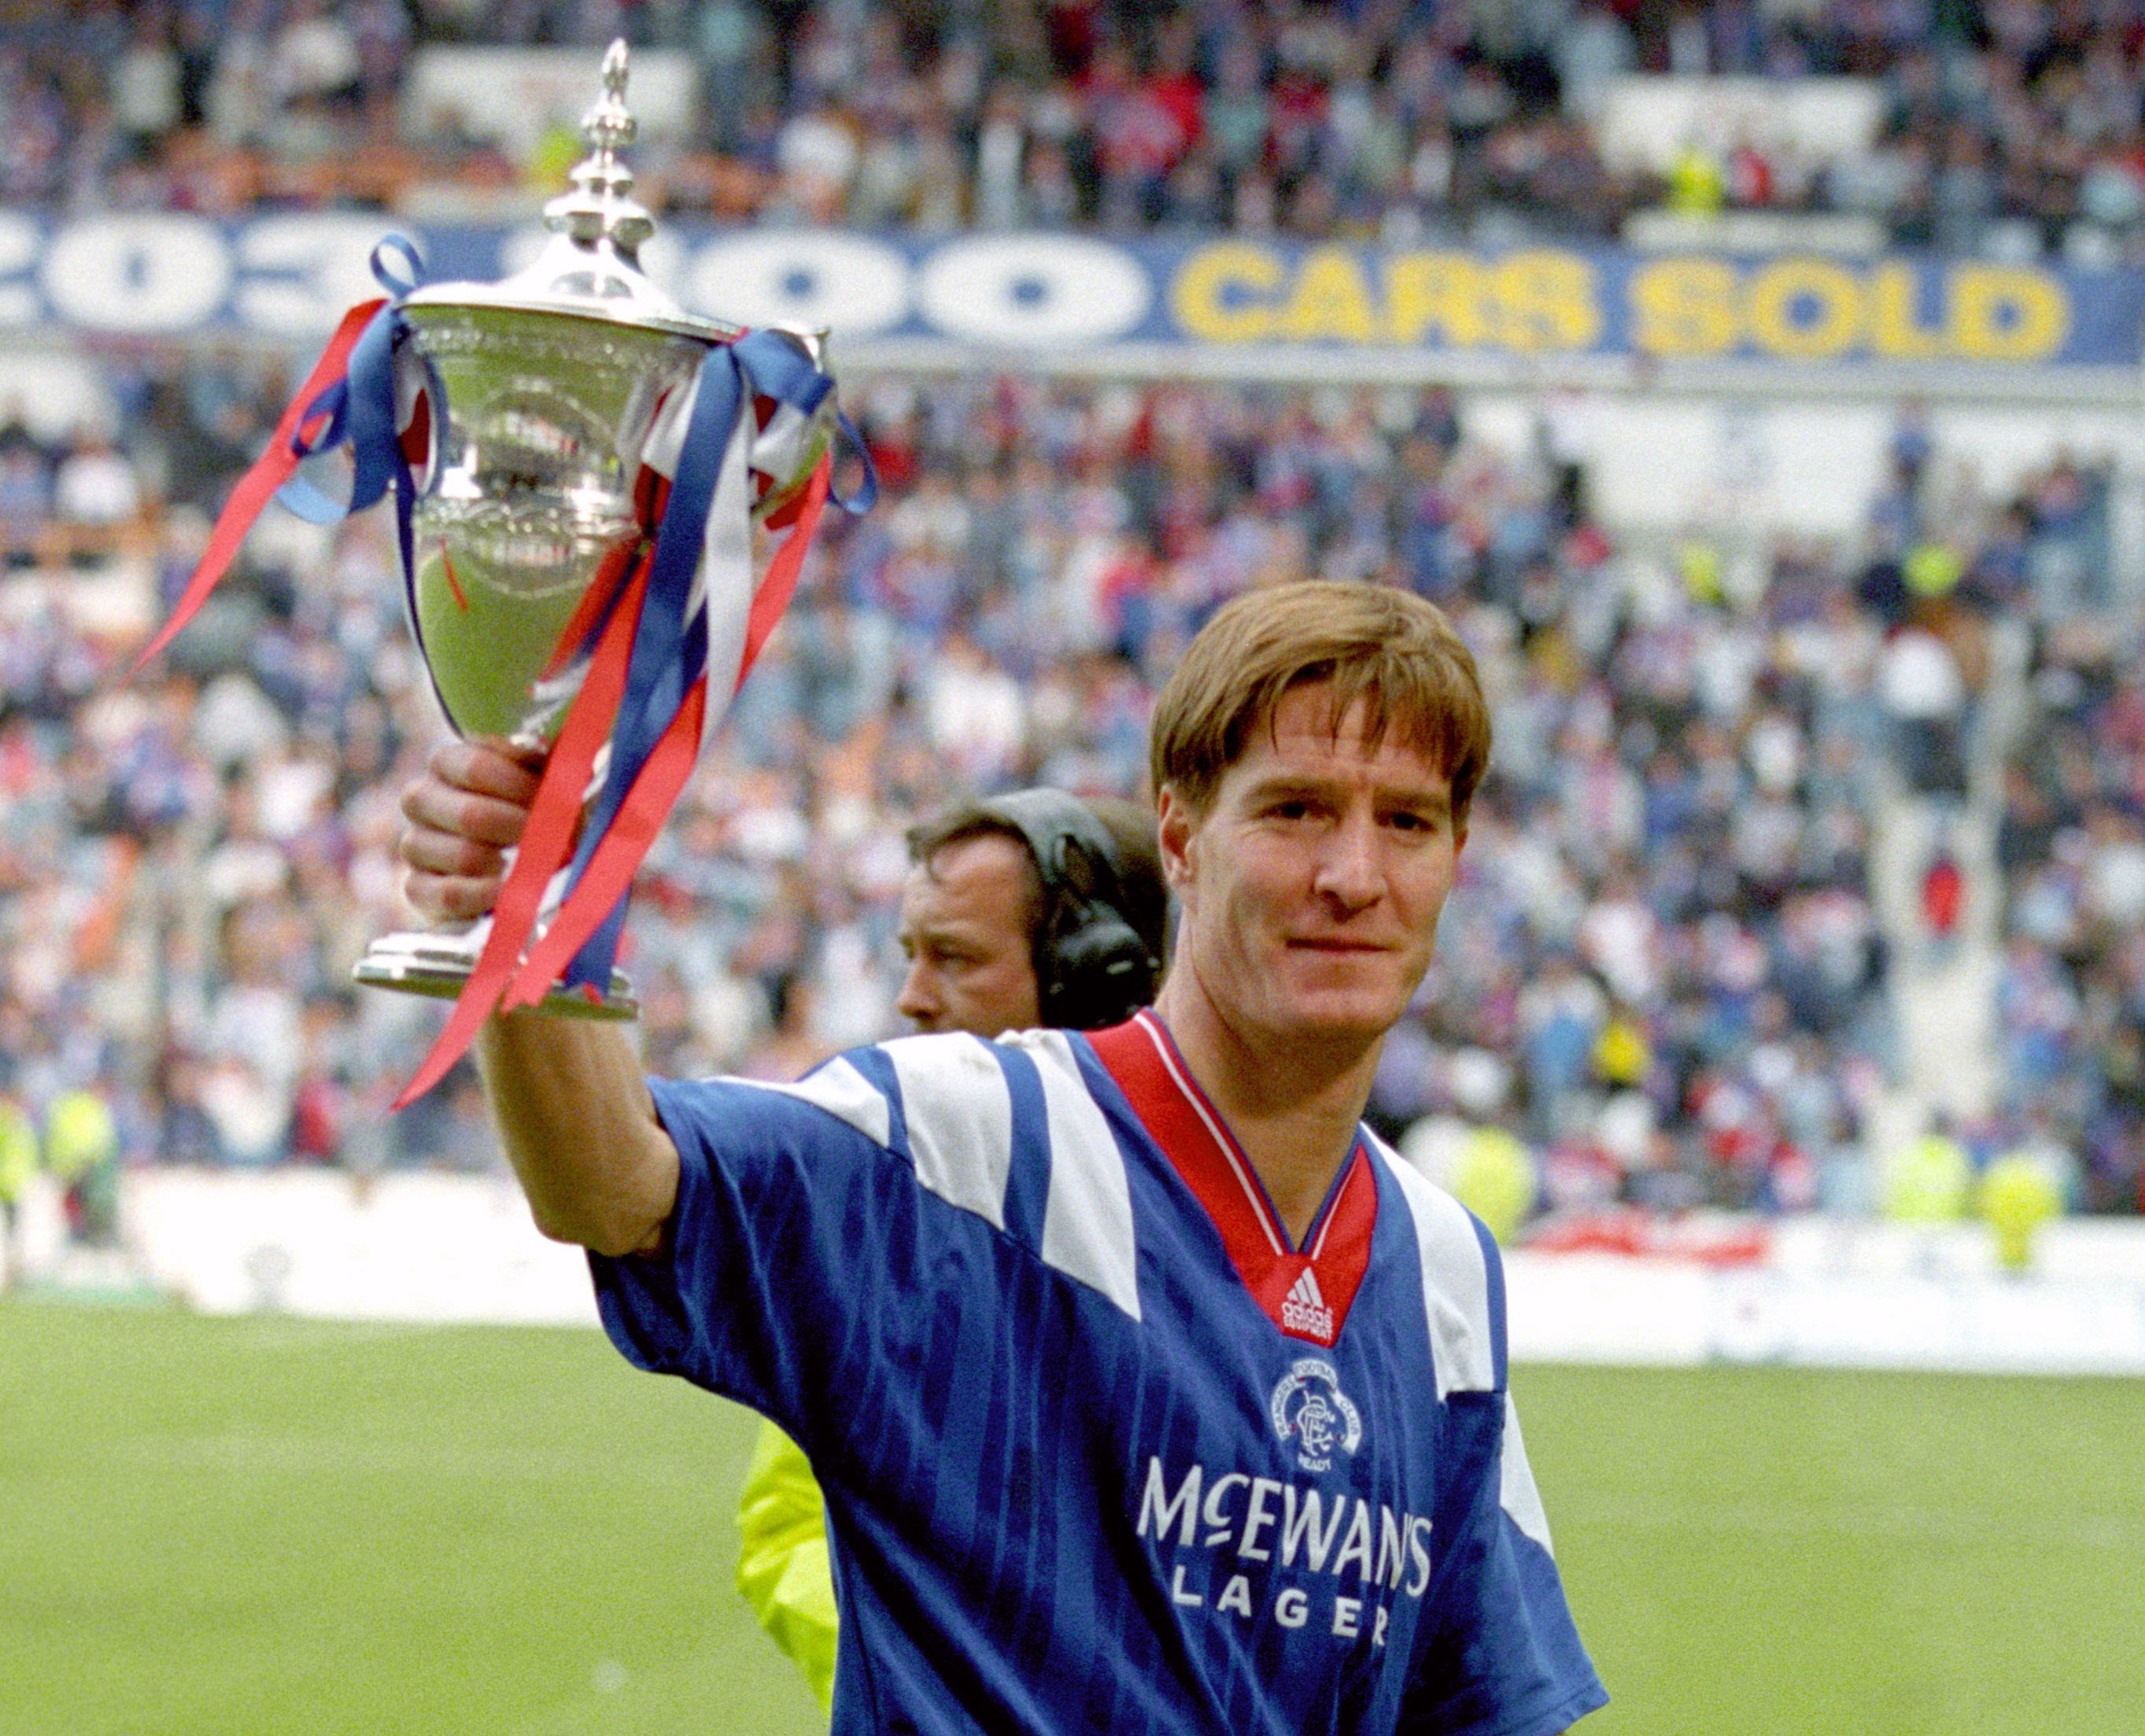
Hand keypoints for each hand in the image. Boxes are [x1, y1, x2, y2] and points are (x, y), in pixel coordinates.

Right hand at [398, 737, 545, 926]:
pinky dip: (488, 896)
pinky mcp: (416, 887)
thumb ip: (541, 757)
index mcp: (446, 762)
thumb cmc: (529, 805)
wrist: (507, 860)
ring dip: (512, 865)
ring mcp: (414, 843)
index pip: (476, 767)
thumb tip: (541, 745)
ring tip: (540, 864)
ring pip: (464, 857)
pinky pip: (450, 895)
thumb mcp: (539, 773)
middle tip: (557, 839)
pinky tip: (513, 892)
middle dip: (523, 830)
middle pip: (471, 816)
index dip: (521, 787)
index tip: (555, 800)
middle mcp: (420, 798)